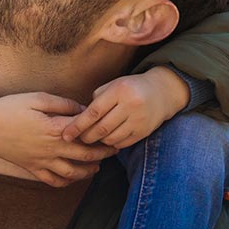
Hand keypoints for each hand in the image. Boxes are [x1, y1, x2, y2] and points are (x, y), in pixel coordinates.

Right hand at [0, 92, 119, 186]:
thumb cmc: (10, 107)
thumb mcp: (38, 98)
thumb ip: (63, 104)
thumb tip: (83, 109)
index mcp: (54, 129)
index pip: (86, 134)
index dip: (102, 132)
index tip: (113, 129)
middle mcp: (51, 148)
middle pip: (84, 155)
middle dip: (103, 153)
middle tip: (115, 150)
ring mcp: (41, 161)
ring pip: (72, 173)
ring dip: (88, 171)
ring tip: (97, 167)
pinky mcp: (31, 168)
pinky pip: (53, 181)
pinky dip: (66, 182)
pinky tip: (73, 177)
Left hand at [62, 67, 189, 148]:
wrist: (163, 91)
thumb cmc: (131, 87)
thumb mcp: (114, 85)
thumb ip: (97, 99)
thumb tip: (79, 120)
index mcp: (119, 90)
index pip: (93, 112)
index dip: (77, 125)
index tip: (66, 134)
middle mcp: (130, 105)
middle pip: (101, 128)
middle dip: (86, 137)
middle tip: (79, 138)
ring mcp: (139, 120)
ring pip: (111, 139)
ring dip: (99, 141)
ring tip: (94, 137)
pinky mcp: (145, 131)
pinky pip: (122, 143)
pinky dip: (112, 143)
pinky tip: (108, 138)